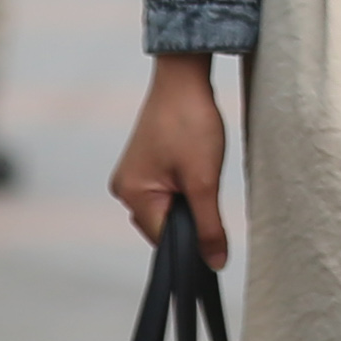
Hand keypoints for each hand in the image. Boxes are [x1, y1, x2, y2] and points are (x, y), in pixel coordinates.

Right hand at [108, 54, 231, 268]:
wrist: (185, 77)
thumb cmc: (190, 122)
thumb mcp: (205, 180)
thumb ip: (209, 226)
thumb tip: (215, 263)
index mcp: (132, 194)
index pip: (164, 240)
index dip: (192, 240)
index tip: (216, 232)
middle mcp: (124, 188)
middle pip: (164, 226)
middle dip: (191, 218)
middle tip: (209, 188)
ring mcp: (132, 175)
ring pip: (168, 209)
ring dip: (190, 201)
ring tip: (203, 172)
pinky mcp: (144, 165)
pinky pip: (165, 192)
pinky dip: (185, 188)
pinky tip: (198, 167)